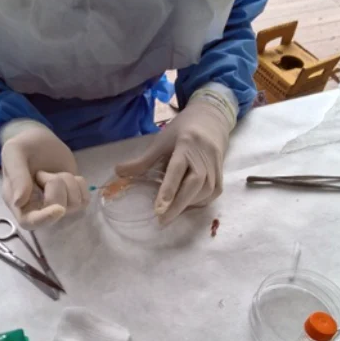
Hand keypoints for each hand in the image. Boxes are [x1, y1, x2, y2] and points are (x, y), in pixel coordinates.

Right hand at [0, 119, 89, 229]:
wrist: (41, 140)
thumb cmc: (24, 146)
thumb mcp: (14, 152)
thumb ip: (16, 175)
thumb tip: (19, 202)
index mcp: (16, 201)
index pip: (29, 223)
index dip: (44, 219)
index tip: (58, 209)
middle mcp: (36, 208)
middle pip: (55, 212)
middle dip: (55, 185)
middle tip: (42, 172)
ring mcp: (56, 205)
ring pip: (73, 204)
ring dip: (66, 181)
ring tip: (53, 172)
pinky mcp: (71, 200)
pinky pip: (84, 199)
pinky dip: (78, 184)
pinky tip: (64, 176)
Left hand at [115, 89, 235, 224]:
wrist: (210, 121)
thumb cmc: (181, 132)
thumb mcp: (160, 142)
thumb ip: (142, 160)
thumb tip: (118, 173)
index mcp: (186, 144)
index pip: (177, 169)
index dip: (169, 188)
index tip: (158, 208)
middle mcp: (204, 155)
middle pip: (195, 183)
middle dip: (178, 204)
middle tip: (161, 219)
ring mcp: (216, 164)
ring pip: (206, 190)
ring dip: (189, 204)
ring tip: (171, 213)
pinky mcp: (221, 173)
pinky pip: (213, 192)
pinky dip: (200, 202)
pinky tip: (186, 205)